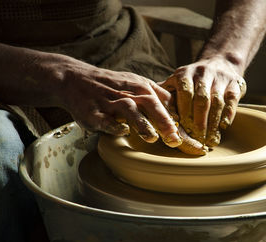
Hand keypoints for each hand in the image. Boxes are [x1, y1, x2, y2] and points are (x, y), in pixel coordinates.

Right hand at [53, 56, 182, 146]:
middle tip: (175, 139)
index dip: (178, 119)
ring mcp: (111, 102)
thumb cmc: (113, 86)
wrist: (77, 79)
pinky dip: (113, 125)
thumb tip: (179, 116)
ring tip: (151, 137)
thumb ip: (158, 97)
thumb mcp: (138, 84)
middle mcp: (130, 93)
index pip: (166, 102)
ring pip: (129, 111)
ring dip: (141, 124)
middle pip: (152, 104)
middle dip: (165, 122)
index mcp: (143, 87)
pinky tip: (122, 132)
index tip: (189, 136)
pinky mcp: (94, 112)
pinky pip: (105, 119)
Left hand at [161, 56, 245, 146]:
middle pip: (201, 99)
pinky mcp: (235, 83)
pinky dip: (228, 114)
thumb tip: (145, 110)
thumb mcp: (175, 82)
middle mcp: (202, 73)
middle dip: (199, 121)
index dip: (185, 112)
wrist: (220, 63)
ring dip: (213, 122)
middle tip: (197, 139)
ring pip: (217, 101)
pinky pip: (232, 99)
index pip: (185, 94)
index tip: (183, 130)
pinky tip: (224, 126)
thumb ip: (163, 94)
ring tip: (210, 139)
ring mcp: (220, 77)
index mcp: (184, 74)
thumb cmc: (192, 80)